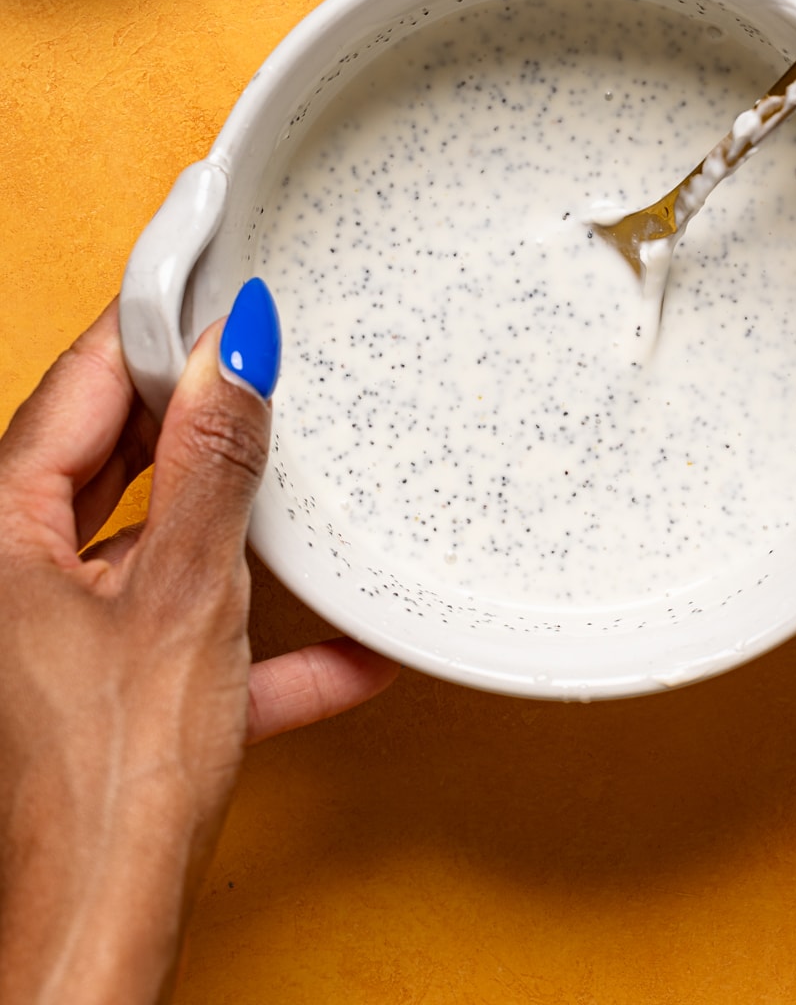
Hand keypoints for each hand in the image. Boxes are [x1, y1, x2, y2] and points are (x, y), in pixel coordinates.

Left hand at [0, 292, 396, 1003]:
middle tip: (267, 368)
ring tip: (299, 486)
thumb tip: (233, 357)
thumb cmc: (113, 784)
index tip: (209, 283)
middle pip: (114, 450)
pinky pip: (188, 624)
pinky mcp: (110, 680)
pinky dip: (258, 634)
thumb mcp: (185, 595)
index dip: (152, 328)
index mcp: (3, 526)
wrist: (103, 931)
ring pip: (153, 534)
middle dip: (198, 416)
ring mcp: (60, 626)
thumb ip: (212, 464)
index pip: (81, 383)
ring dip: (236, 525)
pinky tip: (342, 650)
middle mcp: (16, 566)